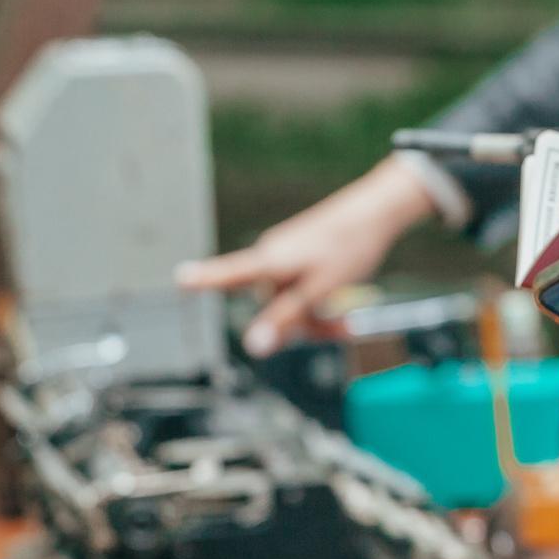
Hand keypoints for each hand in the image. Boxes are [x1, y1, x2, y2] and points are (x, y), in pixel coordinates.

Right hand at [176, 156, 436, 355]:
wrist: (378, 213)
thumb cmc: (350, 246)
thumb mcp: (319, 291)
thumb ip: (285, 319)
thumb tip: (253, 346)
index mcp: (270, 262)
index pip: (229, 274)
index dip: (203, 279)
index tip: (180, 278)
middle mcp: (272, 258)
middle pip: (272, 309)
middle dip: (301, 326)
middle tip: (338, 329)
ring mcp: (287, 258)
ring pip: (292, 303)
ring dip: (316, 318)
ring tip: (346, 320)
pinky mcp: (302, 258)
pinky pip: (303, 290)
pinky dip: (320, 303)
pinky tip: (343, 304)